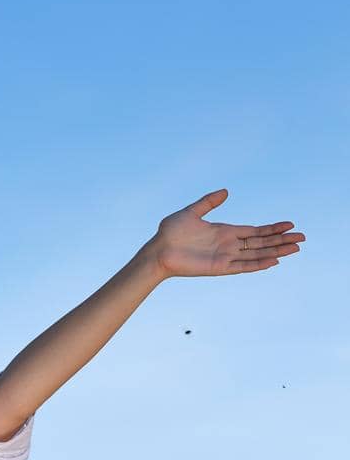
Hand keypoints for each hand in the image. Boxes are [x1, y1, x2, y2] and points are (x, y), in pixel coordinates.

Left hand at [149, 189, 303, 277]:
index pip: (255, 231)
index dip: (273, 229)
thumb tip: (226, 191)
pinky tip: (273, 261)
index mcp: (225, 232)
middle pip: (261, 243)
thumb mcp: (192, 211)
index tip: (290, 225)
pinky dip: (258, 264)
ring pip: (257, 255)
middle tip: (302, 239)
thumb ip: (209, 202)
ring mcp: (225, 257)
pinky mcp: (218, 268)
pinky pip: (242, 267)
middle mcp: (229, 245)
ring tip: (295, 249)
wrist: (158, 250)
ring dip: (276, 252)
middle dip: (281, 240)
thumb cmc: (171, 232)